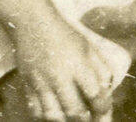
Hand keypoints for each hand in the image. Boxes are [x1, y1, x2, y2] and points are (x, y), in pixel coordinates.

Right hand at [10, 7, 120, 121]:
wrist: (33, 24)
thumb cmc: (65, 35)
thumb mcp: (89, 47)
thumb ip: (100, 69)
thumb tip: (107, 90)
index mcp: (78, 64)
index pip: (95, 94)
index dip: (103, 109)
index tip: (105, 116)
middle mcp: (60, 76)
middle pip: (74, 110)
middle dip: (85, 121)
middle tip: (91, 121)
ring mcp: (41, 83)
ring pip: (53, 115)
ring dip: (66, 121)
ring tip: (73, 119)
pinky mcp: (27, 86)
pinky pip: (36, 110)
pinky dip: (46, 117)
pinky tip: (55, 115)